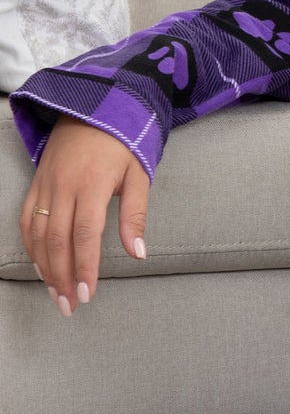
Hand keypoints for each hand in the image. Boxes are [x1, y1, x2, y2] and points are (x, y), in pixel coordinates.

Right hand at [20, 117, 149, 316]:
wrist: (94, 108)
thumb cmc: (123, 143)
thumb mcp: (139, 175)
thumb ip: (135, 215)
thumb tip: (139, 253)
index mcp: (91, 186)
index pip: (85, 236)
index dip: (85, 267)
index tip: (88, 293)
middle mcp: (62, 188)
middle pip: (57, 241)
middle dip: (63, 277)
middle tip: (70, 305)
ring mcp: (45, 186)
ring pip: (37, 235)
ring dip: (45, 267)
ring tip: (56, 294)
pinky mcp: (36, 184)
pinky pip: (26, 220)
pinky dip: (31, 246)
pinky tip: (40, 266)